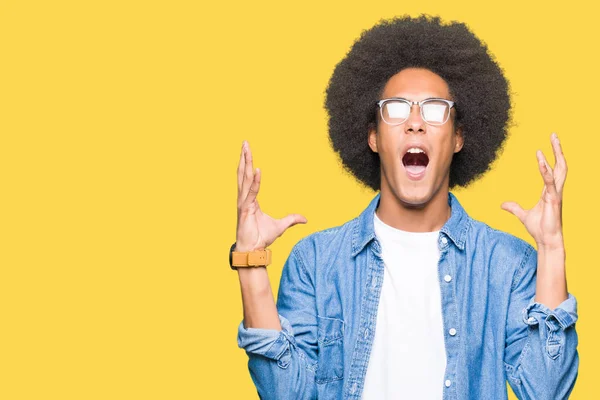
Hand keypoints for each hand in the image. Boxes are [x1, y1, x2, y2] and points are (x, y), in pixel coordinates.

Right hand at [235, 141, 307, 251]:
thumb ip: (291, 219)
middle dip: (244, 157)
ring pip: (244, 178)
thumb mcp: (280, 226)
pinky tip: (258, 170)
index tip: (248, 152)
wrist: (253, 250)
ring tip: (246, 149)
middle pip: (244, 173)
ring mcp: (243, 203)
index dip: (249, 164)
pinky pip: (251, 192)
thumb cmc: (261, 238)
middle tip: (245, 143)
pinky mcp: (245, 209)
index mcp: (250, 199)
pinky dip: (255, 182)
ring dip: (245, 163)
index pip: (248, 177)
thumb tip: (305, 219)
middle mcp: (244, 198)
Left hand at [501, 133, 566, 248]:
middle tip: (554, 135)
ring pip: (559, 170)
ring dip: (556, 154)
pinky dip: (545, 171)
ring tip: (553, 141)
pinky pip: (550, 183)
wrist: (546, 240)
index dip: (551, 157)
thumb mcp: (523, 215)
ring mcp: (556, 194)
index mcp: (549, 191)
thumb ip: (514, 208)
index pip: (553, 169)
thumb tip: (503, 204)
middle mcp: (555, 190)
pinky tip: (541, 162)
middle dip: (558, 150)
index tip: (546, 145)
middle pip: (560, 165)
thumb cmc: (539, 228)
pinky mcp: (553, 200)